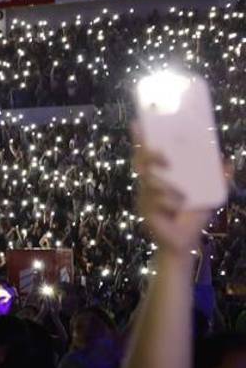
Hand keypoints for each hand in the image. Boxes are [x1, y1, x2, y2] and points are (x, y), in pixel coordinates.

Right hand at [132, 134, 214, 255]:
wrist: (184, 243)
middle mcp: (148, 185)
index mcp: (161, 178)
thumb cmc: (192, 218)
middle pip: (143, 163)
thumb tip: (228, 161)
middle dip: (152, 157)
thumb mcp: (208, 195)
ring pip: (153, 183)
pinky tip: (175, 211)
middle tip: (166, 159)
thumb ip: (217, 178)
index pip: (147, 155)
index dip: (141, 140)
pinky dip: (171, 203)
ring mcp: (144, 198)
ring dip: (170, 190)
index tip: (138, 124)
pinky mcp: (145, 210)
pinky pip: (158, 199)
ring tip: (182, 200)